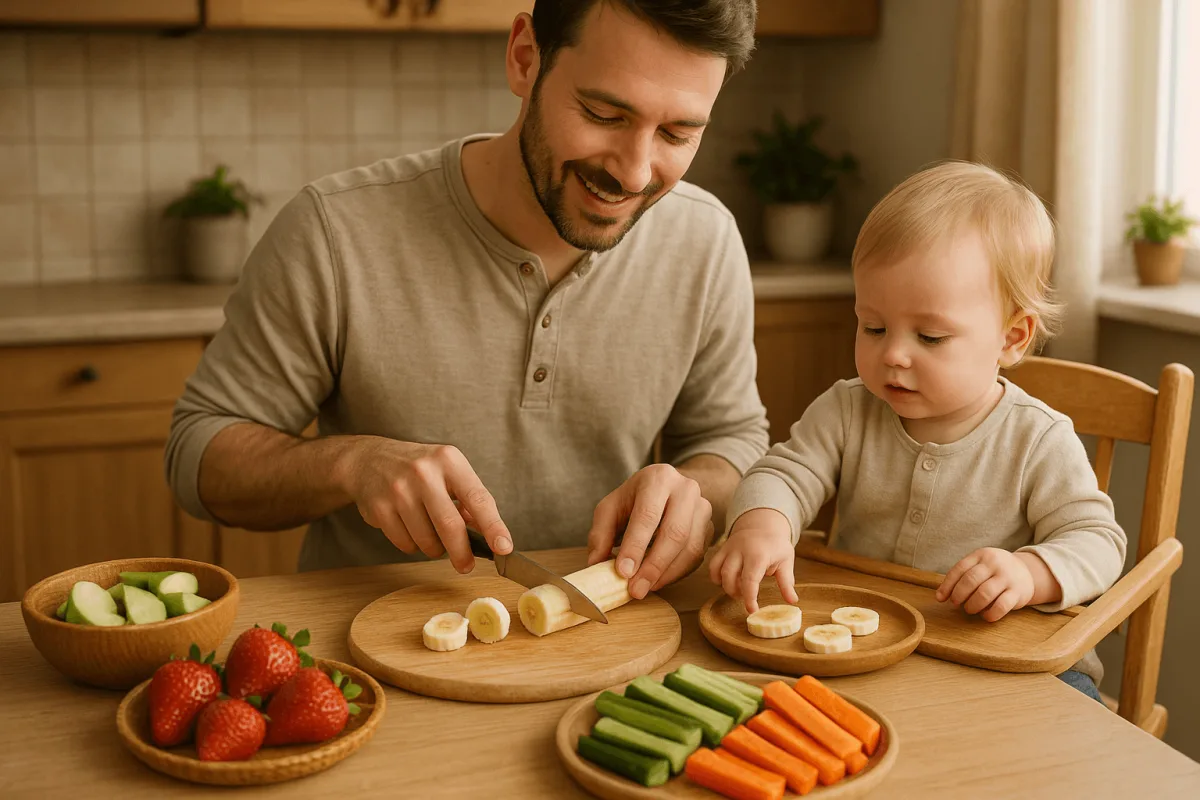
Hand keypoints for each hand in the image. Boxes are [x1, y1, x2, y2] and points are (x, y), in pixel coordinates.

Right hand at [346, 438, 512, 572]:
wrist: (368, 460)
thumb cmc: (418, 469)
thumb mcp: (448, 471)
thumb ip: (468, 499)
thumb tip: (488, 533)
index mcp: (449, 461)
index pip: (478, 498)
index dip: (493, 526)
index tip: (504, 547)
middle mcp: (424, 473)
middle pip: (450, 525)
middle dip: (462, 553)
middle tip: (466, 566)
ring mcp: (398, 490)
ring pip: (426, 540)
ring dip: (434, 548)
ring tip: (431, 534)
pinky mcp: (379, 508)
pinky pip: (405, 544)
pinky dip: (413, 545)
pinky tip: (409, 528)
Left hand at [585, 464, 713, 599]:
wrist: (667, 490)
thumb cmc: (635, 500)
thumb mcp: (611, 508)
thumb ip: (600, 533)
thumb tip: (596, 563)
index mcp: (659, 478)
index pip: (648, 515)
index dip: (635, 546)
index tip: (623, 572)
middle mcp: (686, 489)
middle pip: (675, 533)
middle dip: (654, 566)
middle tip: (636, 589)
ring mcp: (703, 508)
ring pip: (690, 548)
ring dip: (666, 574)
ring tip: (645, 588)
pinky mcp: (710, 528)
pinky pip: (697, 557)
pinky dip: (677, 574)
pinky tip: (658, 581)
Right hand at [707, 508, 797, 614]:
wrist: (763, 524)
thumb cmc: (775, 545)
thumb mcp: (786, 561)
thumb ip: (787, 582)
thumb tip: (793, 601)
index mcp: (758, 554)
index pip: (750, 580)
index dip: (749, 598)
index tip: (752, 610)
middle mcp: (740, 550)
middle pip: (729, 577)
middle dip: (735, 592)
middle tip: (745, 597)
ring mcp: (729, 548)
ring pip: (718, 571)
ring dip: (726, 586)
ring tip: (738, 590)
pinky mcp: (722, 549)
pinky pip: (713, 565)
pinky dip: (716, 577)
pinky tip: (727, 581)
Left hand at [936, 547, 1034, 621]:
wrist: (1026, 571)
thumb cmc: (993, 571)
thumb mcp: (979, 565)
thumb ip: (962, 577)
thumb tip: (940, 596)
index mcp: (981, 555)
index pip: (960, 569)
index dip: (947, 585)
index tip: (941, 598)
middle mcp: (995, 564)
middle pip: (970, 580)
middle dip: (959, 595)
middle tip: (956, 604)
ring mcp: (1007, 577)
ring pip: (984, 594)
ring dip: (972, 605)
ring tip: (969, 609)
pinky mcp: (1018, 592)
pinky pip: (1001, 606)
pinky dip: (989, 614)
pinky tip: (985, 616)